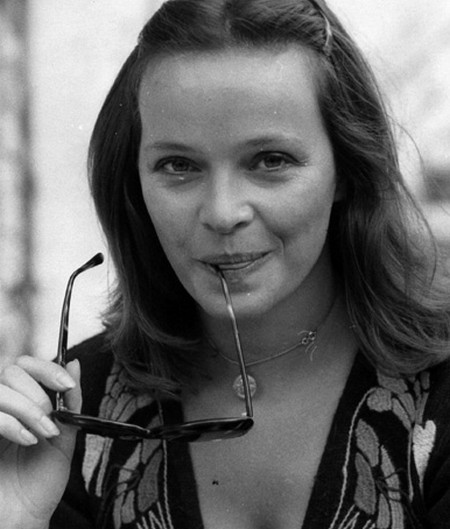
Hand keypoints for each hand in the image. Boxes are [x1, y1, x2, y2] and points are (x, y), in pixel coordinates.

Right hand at [0, 356, 80, 528]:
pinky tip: (27, 439)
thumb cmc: (40, 480)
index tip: (67, 385)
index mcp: (21, 401)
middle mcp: (1, 405)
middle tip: (51, 421)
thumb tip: (75, 364)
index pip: (26, 364)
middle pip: (11, 370)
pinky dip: (11, 423)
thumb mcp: (64, 436)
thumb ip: (70, 401)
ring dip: (27, 408)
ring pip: (0, 390)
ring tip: (43, 433)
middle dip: (38, 394)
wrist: (23, 517)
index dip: (47, 368)